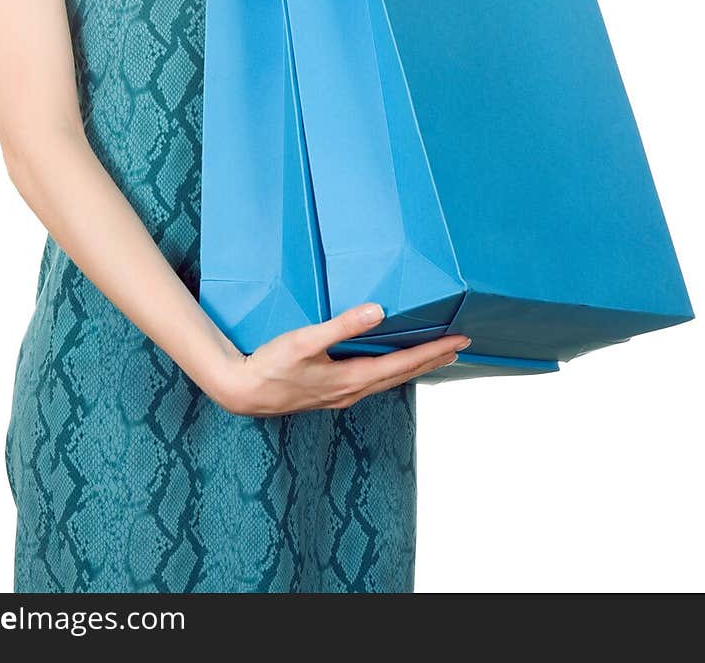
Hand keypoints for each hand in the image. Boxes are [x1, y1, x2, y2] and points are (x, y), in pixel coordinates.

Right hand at [214, 303, 470, 417]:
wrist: (244, 392)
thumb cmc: (272, 365)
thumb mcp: (305, 340)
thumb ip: (342, 325)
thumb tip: (378, 311)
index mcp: (352, 378)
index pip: (403, 363)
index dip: (433, 351)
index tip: (458, 340)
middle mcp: (353, 390)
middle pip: (403, 374)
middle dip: (432, 359)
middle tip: (459, 346)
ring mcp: (343, 394)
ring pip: (389, 379)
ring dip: (414, 366)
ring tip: (434, 355)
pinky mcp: (332, 392)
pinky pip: (373, 380)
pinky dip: (392, 370)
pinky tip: (390, 363)